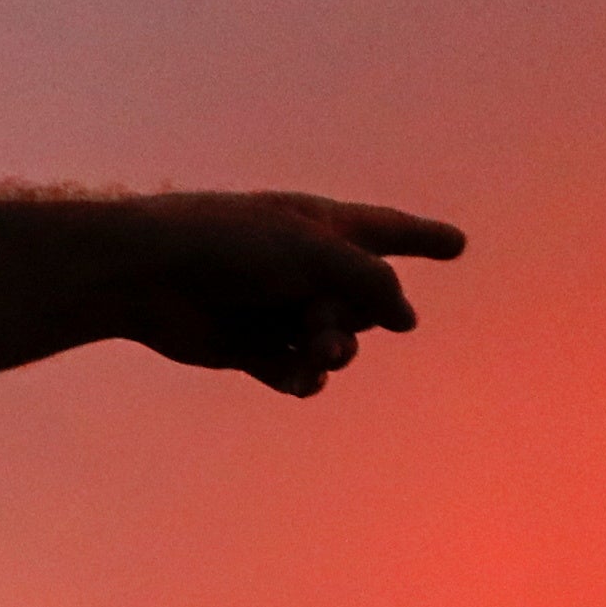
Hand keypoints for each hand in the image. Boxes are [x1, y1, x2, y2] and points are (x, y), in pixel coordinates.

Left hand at [88, 193, 465, 395]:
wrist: (148, 276)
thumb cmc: (228, 244)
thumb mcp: (312, 251)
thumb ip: (370, 280)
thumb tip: (408, 318)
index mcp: (321, 227)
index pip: (386, 230)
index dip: (423, 237)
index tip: (456, 244)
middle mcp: (305, 267)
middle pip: (364, 305)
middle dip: (356, 320)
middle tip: (324, 326)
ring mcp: (280, 309)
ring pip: (335, 344)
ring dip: (331, 352)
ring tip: (312, 354)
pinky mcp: (253, 348)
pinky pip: (297, 371)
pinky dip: (300, 377)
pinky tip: (295, 379)